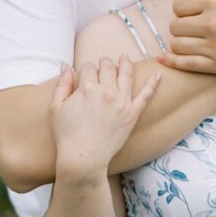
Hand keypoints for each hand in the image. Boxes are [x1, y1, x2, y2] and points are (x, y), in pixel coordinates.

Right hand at [49, 57, 160, 179]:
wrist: (83, 158)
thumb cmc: (67, 134)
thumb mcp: (56, 107)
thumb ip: (62, 84)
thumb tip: (66, 65)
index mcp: (86, 88)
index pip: (88, 68)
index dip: (85, 69)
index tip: (84, 75)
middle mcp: (106, 91)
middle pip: (107, 67)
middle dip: (103, 63)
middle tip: (102, 64)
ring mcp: (122, 102)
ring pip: (126, 74)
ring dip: (125, 63)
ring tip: (124, 58)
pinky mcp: (132, 114)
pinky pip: (146, 95)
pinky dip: (153, 83)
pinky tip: (159, 74)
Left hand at [161, 0, 215, 76]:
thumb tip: (187, 1)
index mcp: (215, 2)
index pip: (179, 7)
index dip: (182, 11)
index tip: (190, 14)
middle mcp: (213, 23)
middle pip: (176, 26)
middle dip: (181, 27)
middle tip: (191, 29)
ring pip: (177, 45)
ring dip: (179, 43)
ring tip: (189, 41)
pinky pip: (186, 64)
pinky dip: (173, 61)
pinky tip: (165, 59)